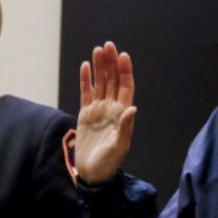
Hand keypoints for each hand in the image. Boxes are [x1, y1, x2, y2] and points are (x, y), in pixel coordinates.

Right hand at [74, 41, 136, 184]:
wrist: (92, 172)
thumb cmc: (108, 162)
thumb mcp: (119, 146)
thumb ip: (125, 127)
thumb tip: (132, 107)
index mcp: (122, 113)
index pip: (125, 87)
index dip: (125, 71)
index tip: (122, 56)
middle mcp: (111, 108)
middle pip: (113, 80)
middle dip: (111, 63)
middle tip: (108, 45)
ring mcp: (98, 109)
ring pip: (100, 83)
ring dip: (99, 66)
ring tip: (97, 50)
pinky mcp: (85, 114)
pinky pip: (86, 93)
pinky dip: (85, 79)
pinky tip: (85, 66)